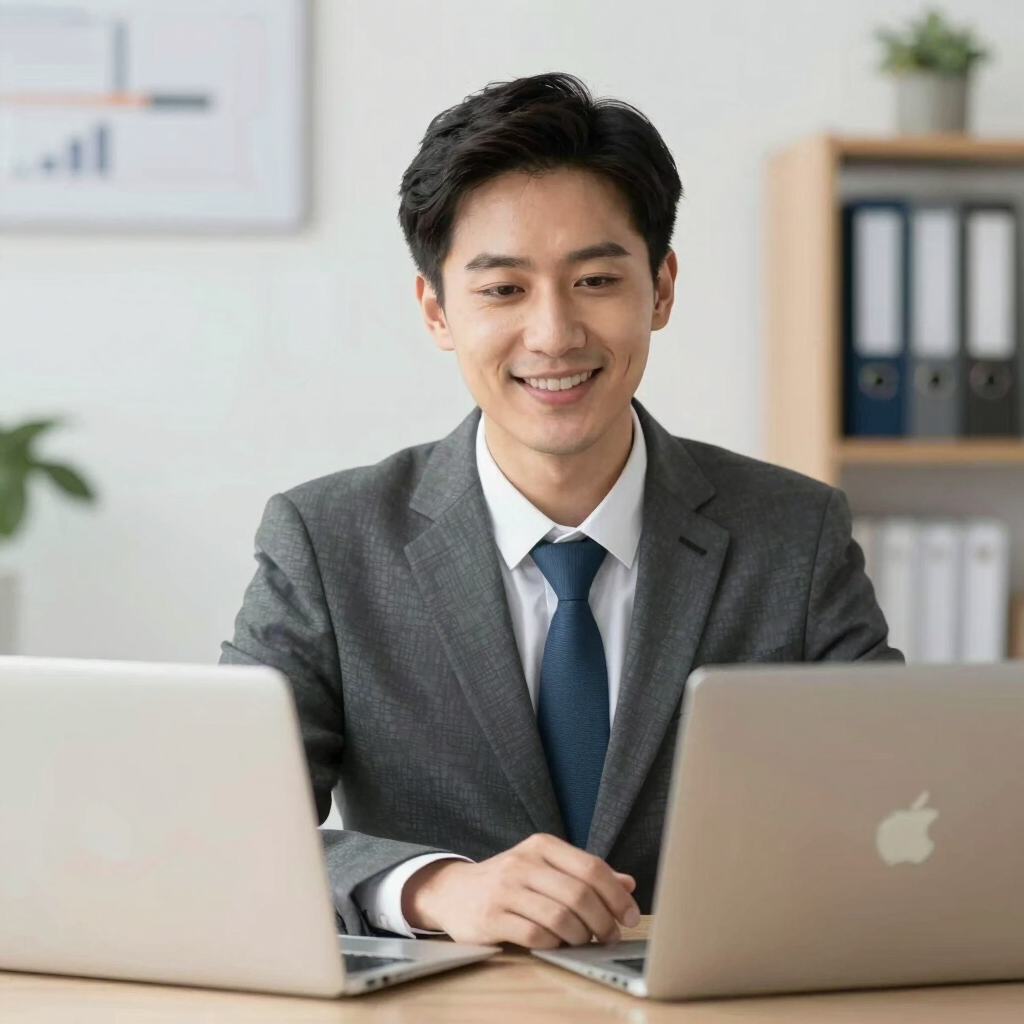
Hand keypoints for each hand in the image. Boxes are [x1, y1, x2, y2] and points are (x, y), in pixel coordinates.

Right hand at [401, 833, 639, 947]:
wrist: (453, 891)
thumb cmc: (509, 881)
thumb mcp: (545, 867)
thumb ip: (584, 873)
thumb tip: (628, 883)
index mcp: (541, 845)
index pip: (591, 867)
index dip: (617, 895)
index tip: (630, 916)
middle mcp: (523, 862)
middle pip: (579, 894)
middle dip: (604, 921)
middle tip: (611, 935)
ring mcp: (505, 890)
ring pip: (560, 917)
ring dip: (581, 936)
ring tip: (585, 941)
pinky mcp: (491, 917)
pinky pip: (536, 936)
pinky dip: (554, 944)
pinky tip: (557, 944)